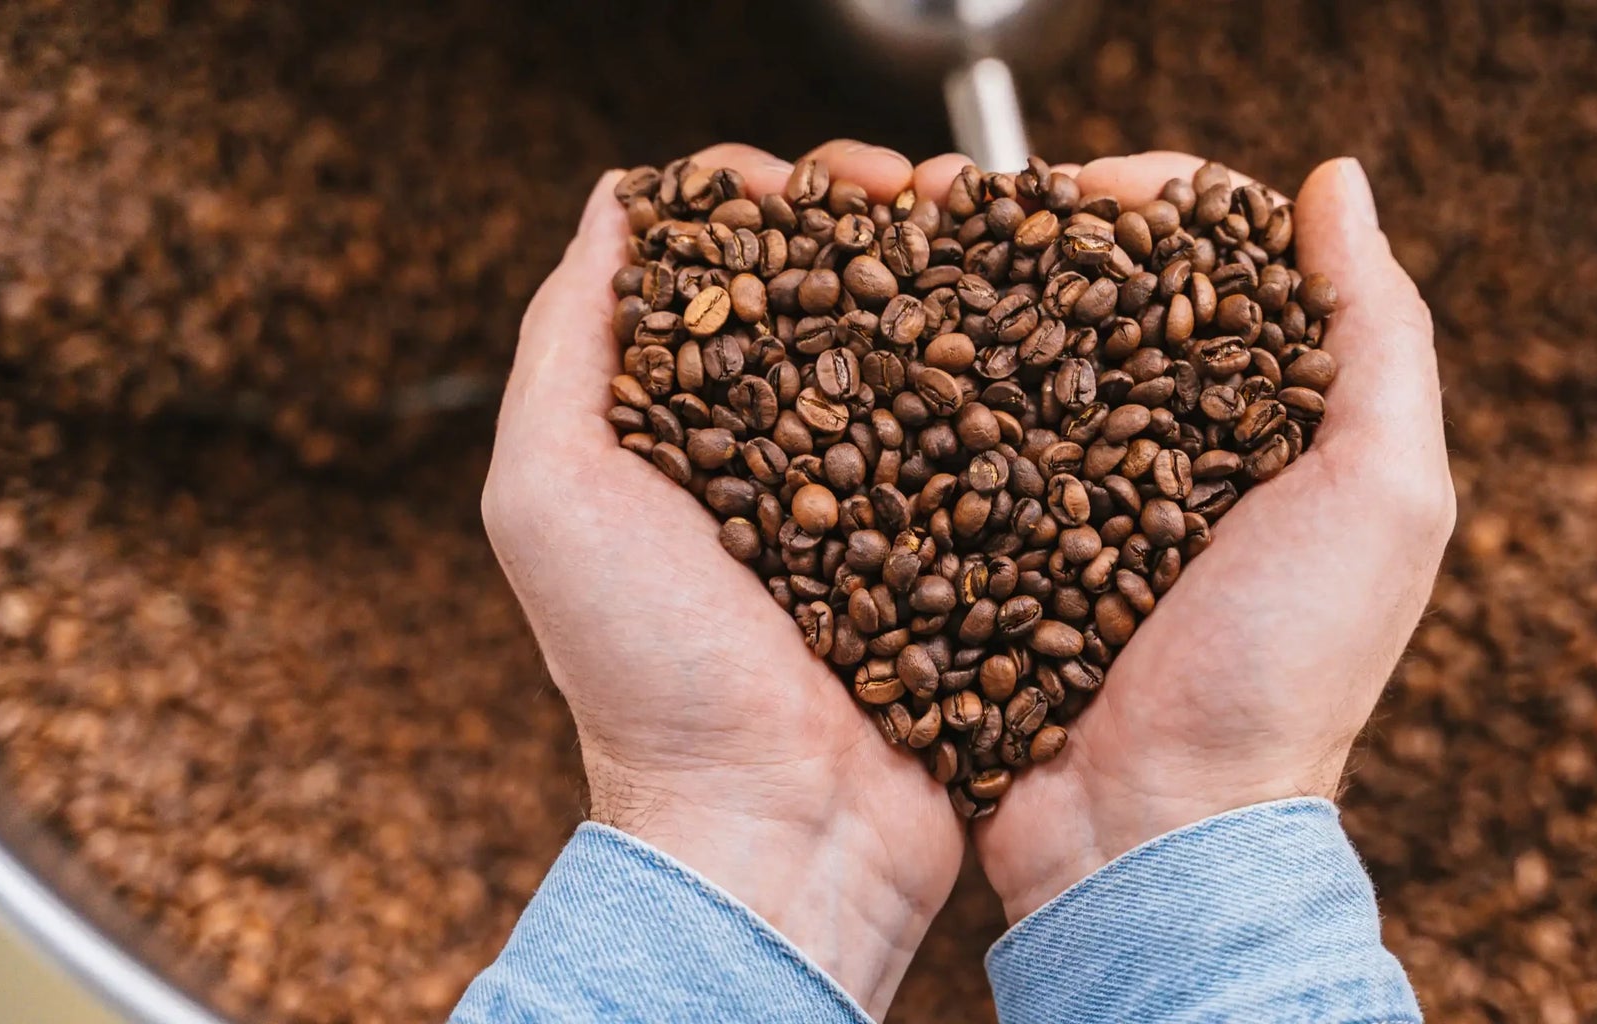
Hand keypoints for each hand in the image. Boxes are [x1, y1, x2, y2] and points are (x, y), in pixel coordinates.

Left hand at [480, 141, 962, 1015]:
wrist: (775, 826)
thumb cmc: (648, 672)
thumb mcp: (550, 494)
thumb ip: (565, 343)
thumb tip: (620, 201)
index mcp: (684, 424)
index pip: (731, 267)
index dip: (780, 198)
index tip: (832, 179)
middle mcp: (782, 449)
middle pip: (838, 292)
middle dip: (885, 222)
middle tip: (932, 193)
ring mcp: (877, 496)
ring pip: (924, 351)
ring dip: (961, 281)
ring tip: (998, 238)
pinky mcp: (957, 546)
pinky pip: (993, 440)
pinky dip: (1018, 376)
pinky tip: (1047, 333)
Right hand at [963, 153, 1456, 919]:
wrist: (1156, 830)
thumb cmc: (1286, 672)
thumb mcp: (1384, 497)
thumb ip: (1380, 335)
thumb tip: (1338, 180)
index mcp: (1281, 425)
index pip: (1224, 265)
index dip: (1166, 202)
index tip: (1098, 182)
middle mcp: (1180, 452)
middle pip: (1112, 298)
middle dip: (1046, 234)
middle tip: (974, 200)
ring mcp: (1082, 500)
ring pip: (1025, 358)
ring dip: (972, 295)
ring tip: (913, 246)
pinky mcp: (1001, 545)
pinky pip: (962, 444)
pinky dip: (927, 387)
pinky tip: (885, 344)